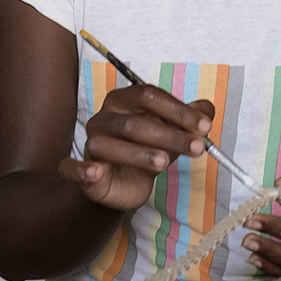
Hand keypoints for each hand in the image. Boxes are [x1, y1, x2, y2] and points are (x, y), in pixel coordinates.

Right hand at [58, 86, 212, 211]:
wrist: (123, 184)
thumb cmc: (146, 151)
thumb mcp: (172, 134)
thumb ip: (189, 121)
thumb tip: (208, 109)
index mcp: (124, 100)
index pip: (149, 96)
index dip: (178, 111)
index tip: (204, 126)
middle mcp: (104, 117)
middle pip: (134, 122)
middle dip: (169, 135)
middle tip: (197, 148)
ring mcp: (90, 143)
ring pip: (110, 145)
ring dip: (139, 154)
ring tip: (163, 164)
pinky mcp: (79, 170)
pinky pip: (72, 168)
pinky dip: (81, 169)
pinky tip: (95, 172)